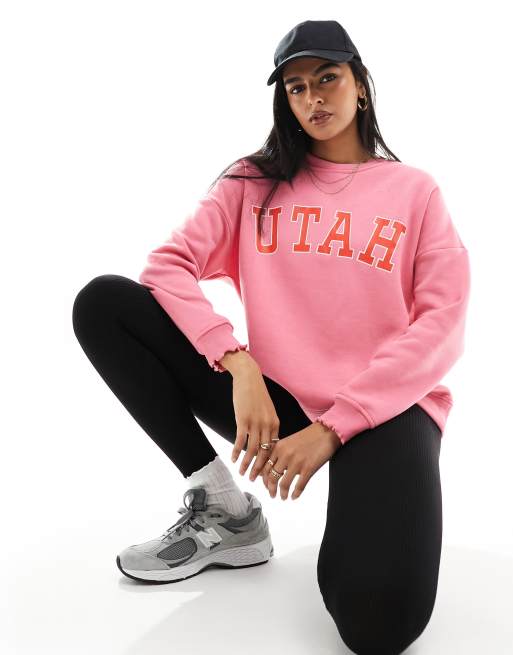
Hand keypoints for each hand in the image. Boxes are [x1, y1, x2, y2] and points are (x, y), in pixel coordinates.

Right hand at [226, 358, 280, 475]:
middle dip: (259, 469)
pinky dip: (236, 452)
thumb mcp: (267, 410)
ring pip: (252, 450)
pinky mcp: (243, 420)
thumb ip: (267, 425)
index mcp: (275, 424)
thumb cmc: (257, 394)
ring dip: (247, 464)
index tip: (266, 474)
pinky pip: (240, 440)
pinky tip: (233, 459)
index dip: (269, 463)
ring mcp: (255, 423)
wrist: (249, 377)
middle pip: (265, 453)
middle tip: (254, 481)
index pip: (274, 449)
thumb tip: (264, 440)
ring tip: (242, 473)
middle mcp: (267, 425)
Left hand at [260, 422, 340, 500]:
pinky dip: (295, 494)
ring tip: (283, 497)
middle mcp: (285, 455)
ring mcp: (297, 462)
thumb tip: (273, 468)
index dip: (264, 479)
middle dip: (270, 488)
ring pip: (284, 484)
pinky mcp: (309, 468)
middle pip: (272, 477)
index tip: (265, 485)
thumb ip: (279, 453)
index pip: (265, 467)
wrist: (325, 432)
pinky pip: (299, 486)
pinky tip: (294, 496)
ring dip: (282, 493)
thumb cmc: (308, 437)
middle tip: (272, 494)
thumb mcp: (288, 441)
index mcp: (279, 447)